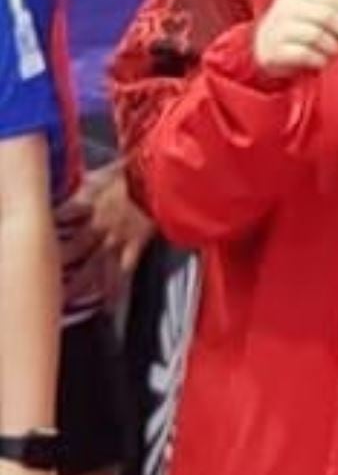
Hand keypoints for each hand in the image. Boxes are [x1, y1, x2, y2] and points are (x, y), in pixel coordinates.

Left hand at [55, 161, 151, 309]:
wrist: (163, 177)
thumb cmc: (140, 169)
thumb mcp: (107, 169)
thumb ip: (92, 180)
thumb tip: (83, 180)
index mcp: (89, 200)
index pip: (61, 216)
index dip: (49, 226)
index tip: (38, 234)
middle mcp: (97, 223)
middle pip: (71, 247)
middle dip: (56, 262)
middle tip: (45, 277)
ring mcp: (116, 236)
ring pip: (91, 264)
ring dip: (78, 284)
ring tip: (67, 301)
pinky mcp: (136, 245)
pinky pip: (122, 271)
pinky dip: (114, 290)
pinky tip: (108, 305)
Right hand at [253, 0, 337, 78]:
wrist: (265, 47)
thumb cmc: (301, 29)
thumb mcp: (318, 13)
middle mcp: (286, 6)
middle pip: (328, 16)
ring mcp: (277, 28)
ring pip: (317, 35)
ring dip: (334, 47)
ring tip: (334, 51)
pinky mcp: (273, 51)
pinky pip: (306, 54)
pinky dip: (320, 60)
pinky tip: (322, 61)